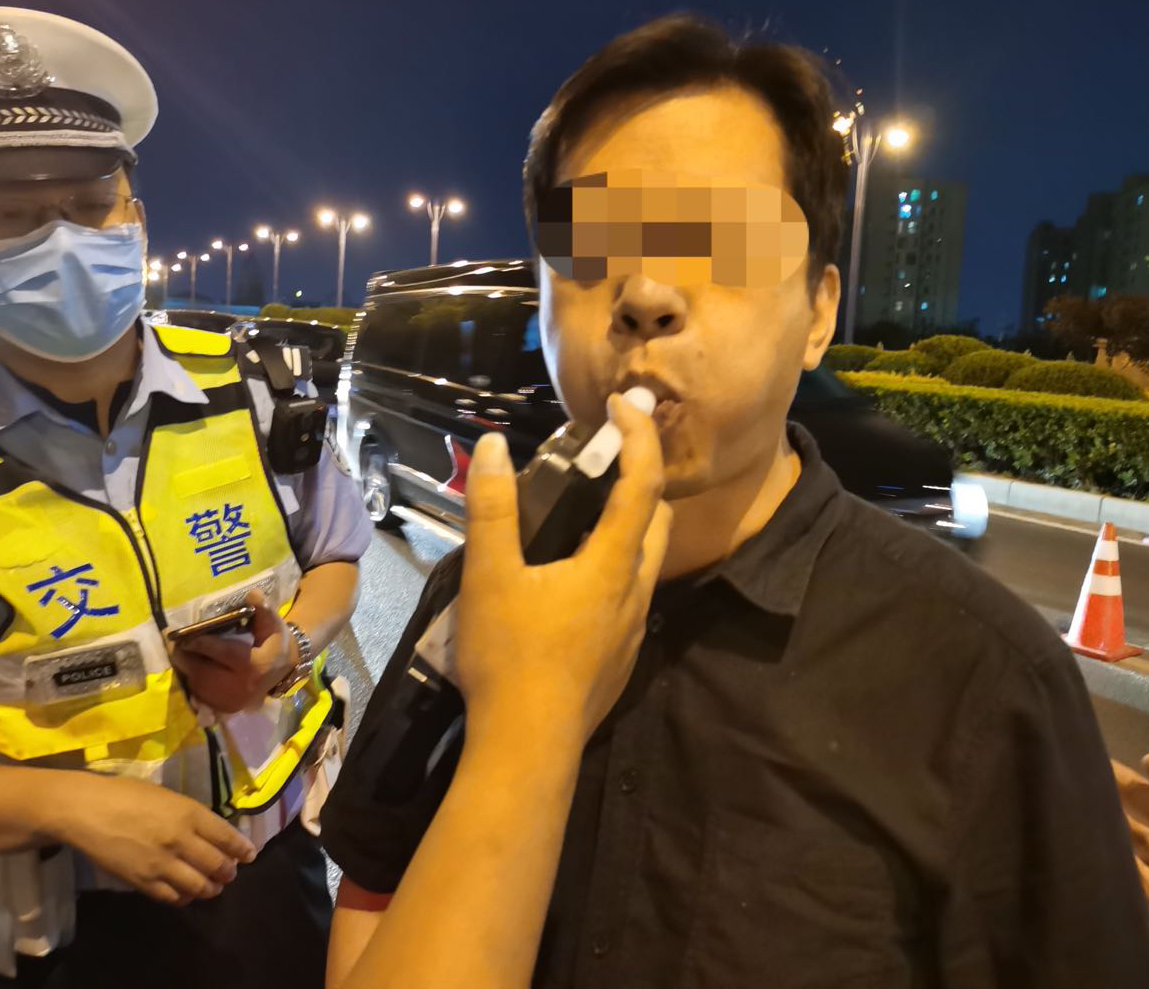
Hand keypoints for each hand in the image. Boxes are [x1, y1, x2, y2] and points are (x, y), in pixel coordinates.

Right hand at [45, 770, 255, 905]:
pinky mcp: (142, 882)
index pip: (227, 836)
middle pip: (217, 864)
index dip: (241, 849)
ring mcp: (162, 864)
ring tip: (212, 887)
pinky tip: (186, 894)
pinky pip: (172, 897)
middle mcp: (181, 840)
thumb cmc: (127, 794)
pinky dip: (185, 898)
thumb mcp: (167, 796)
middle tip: (229, 873)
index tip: (250, 855)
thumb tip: (212, 834)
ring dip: (210, 888)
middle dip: (228, 872)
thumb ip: (191, 816)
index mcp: (189, 813)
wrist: (87, 810)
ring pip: (199, 886)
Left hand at [170, 587, 295, 712]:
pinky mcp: (227, 708)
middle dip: (186, 657)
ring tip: (177, 652)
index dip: (200, 643)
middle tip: (172, 643)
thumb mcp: (274, 624)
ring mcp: (234, 701)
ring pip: (200, 685)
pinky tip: (189, 666)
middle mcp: (243, 687)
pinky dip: (192, 680)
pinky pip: (201, 695)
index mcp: (256, 665)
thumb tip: (252, 594)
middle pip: (205, 672)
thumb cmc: (275, 643)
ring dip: (186, 668)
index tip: (182, 635)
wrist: (283, 669)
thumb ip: (263, 609)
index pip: (223, 652)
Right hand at [452, 392, 671, 741]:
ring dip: (628, 529)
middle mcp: (636, 592)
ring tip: (582, 521)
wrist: (528, 747)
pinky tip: (570, 587)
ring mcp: (633, 631)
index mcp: (614, 563)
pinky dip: (613, 571)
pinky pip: (629, 600)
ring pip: (645, 564)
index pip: (642, 482)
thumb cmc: (510, 656)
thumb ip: (492, 509)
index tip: (626, 401)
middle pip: (658, 521)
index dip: (639, 435)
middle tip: (604, 461)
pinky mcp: (621, 662)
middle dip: (641, 480)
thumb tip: (492, 446)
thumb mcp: (490, 575)